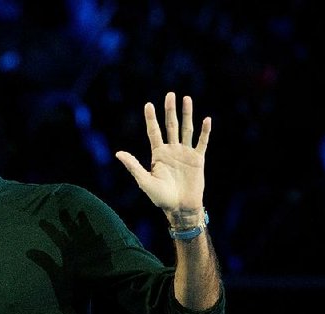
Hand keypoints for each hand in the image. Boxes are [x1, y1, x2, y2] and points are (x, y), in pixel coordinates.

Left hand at [115, 91, 209, 217]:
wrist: (180, 208)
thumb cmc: (161, 198)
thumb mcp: (144, 181)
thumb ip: (133, 166)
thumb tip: (118, 153)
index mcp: (158, 154)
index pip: (154, 132)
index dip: (151, 118)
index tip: (148, 104)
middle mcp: (171, 150)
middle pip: (170, 126)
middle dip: (170, 110)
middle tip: (170, 94)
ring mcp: (185, 154)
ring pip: (186, 129)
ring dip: (187, 114)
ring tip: (186, 98)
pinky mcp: (198, 160)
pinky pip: (202, 143)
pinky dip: (204, 132)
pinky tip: (206, 120)